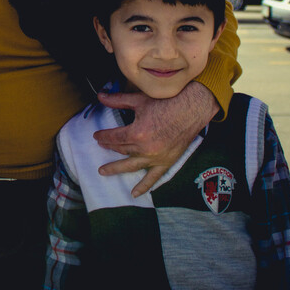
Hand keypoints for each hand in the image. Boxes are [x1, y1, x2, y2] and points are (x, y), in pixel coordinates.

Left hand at [93, 82, 218, 196]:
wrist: (192, 108)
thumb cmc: (166, 102)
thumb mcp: (139, 100)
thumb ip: (118, 100)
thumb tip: (100, 96)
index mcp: (137, 132)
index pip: (114, 137)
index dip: (103, 137)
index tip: (97, 136)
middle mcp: (145, 148)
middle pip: (121, 150)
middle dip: (109, 148)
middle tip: (101, 147)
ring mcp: (156, 157)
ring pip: (131, 165)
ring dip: (116, 169)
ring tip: (103, 171)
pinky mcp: (167, 162)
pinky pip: (153, 177)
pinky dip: (143, 186)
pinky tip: (134, 193)